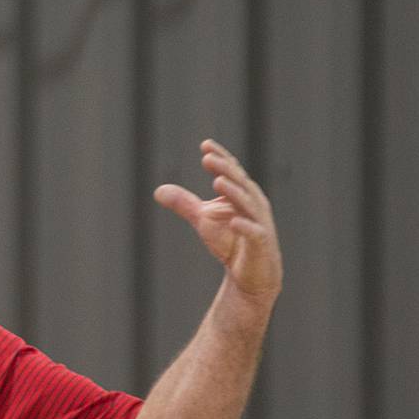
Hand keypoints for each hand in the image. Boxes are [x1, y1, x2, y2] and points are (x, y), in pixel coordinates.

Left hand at [154, 139, 281, 299]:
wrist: (251, 274)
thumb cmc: (230, 241)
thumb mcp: (203, 220)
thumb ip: (184, 203)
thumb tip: (158, 190)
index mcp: (241, 195)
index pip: (232, 172)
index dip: (221, 158)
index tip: (205, 144)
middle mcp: (253, 204)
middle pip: (239, 183)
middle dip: (225, 170)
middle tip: (209, 157)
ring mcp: (259, 223)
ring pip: (248, 204)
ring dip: (234, 193)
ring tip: (218, 181)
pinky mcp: (260, 244)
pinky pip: (254, 233)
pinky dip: (245, 226)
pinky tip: (233, 221)